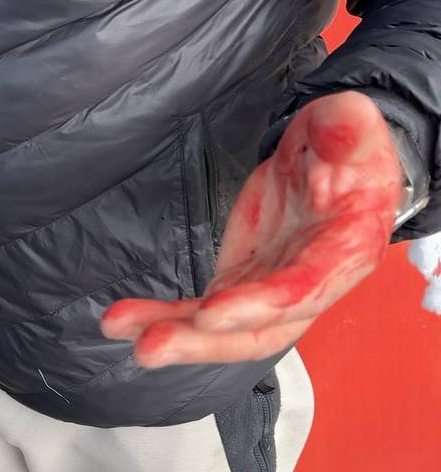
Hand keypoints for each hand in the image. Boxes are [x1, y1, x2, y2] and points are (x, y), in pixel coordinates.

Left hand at [101, 91, 402, 365]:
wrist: (334, 163)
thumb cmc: (347, 147)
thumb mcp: (350, 125)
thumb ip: (348, 129)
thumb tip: (343, 128)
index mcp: (345, 252)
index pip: (302, 288)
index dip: (259, 304)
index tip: (211, 312)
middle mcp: (309, 286)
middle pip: (258, 330)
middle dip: (204, 342)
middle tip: (152, 346)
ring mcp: (270, 290)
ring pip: (222, 329)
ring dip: (173, 334)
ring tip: (120, 329)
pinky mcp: (240, 283)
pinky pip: (199, 311)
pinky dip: (161, 317)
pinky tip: (122, 321)